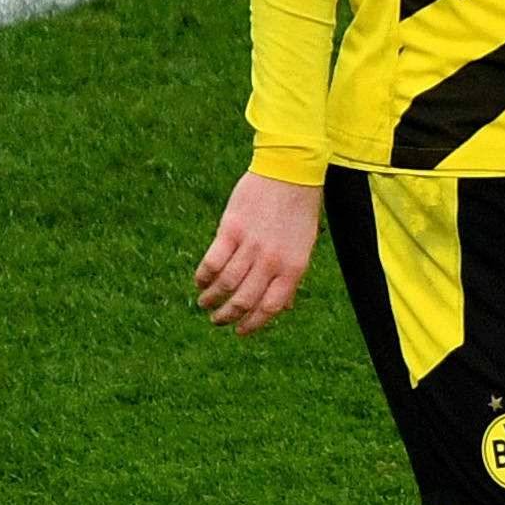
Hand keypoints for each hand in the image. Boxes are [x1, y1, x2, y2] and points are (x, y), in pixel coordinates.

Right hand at [195, 172, 321, 335]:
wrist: (289, 173)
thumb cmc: (298, 212)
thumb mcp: (304, 247)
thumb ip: (291, 277)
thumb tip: (283, 308)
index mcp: (293, 267)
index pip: (271, 307)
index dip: (253, 324)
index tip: (240, 332)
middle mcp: (272, 261)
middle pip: (244, 300)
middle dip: (227, 316)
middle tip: (217, 320)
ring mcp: (251, 245)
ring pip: (225, 284)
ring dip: (211, 299)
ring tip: (205, 303)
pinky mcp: (231, 230)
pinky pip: (212, 262)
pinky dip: (203, 277)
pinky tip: (200, 282)